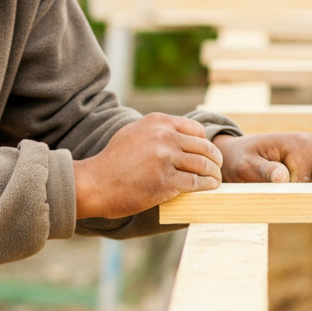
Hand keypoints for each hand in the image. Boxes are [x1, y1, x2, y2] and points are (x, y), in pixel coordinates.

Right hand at [73, 113, 222, 220]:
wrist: (94, 184)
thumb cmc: (112, 162)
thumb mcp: (133, 133)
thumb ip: (156, 131)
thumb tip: (180, 136)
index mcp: (157, 122)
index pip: (197, 130)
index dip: (205, 144)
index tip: (206, 155)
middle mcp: (163, 136)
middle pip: (205, 147)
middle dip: (215, 160)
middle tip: (217, 169)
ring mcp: (165, 158)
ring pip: (204, 165)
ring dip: (214, 175)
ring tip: (215, 181)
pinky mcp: (165, 181)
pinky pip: (197, 182)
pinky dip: (207, 186)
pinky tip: (208, 188)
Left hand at [213, 132, 311, 183]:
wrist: (238, 154)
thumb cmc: (241, 160)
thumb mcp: (246, 166)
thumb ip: (265, 171)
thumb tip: (282, 178)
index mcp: (295, 142)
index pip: (309, 174)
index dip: (295, 189)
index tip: (278, 191)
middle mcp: (311, 142)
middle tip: (290, 190)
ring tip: (292, 186)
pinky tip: (298, 185)